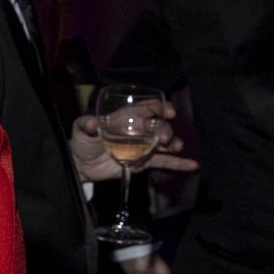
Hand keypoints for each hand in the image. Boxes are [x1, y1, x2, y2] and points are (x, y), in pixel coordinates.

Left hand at [70, 104, 198, 182]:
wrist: (81, 165)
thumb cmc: (81, 142)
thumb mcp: (81, 130)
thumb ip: (86, 126)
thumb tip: (91, 123)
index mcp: (125, 118)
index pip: (146, 109)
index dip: (159, 108)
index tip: (169, 111)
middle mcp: (138, 130)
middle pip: (158, 126)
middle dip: (165, 129)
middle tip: (164, 138)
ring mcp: (143, 146)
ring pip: (164, 143)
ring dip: (174, 143)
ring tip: (176, 147)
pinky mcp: (144, 162)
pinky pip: (164, 162)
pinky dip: (178, 163)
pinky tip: (192, 164)